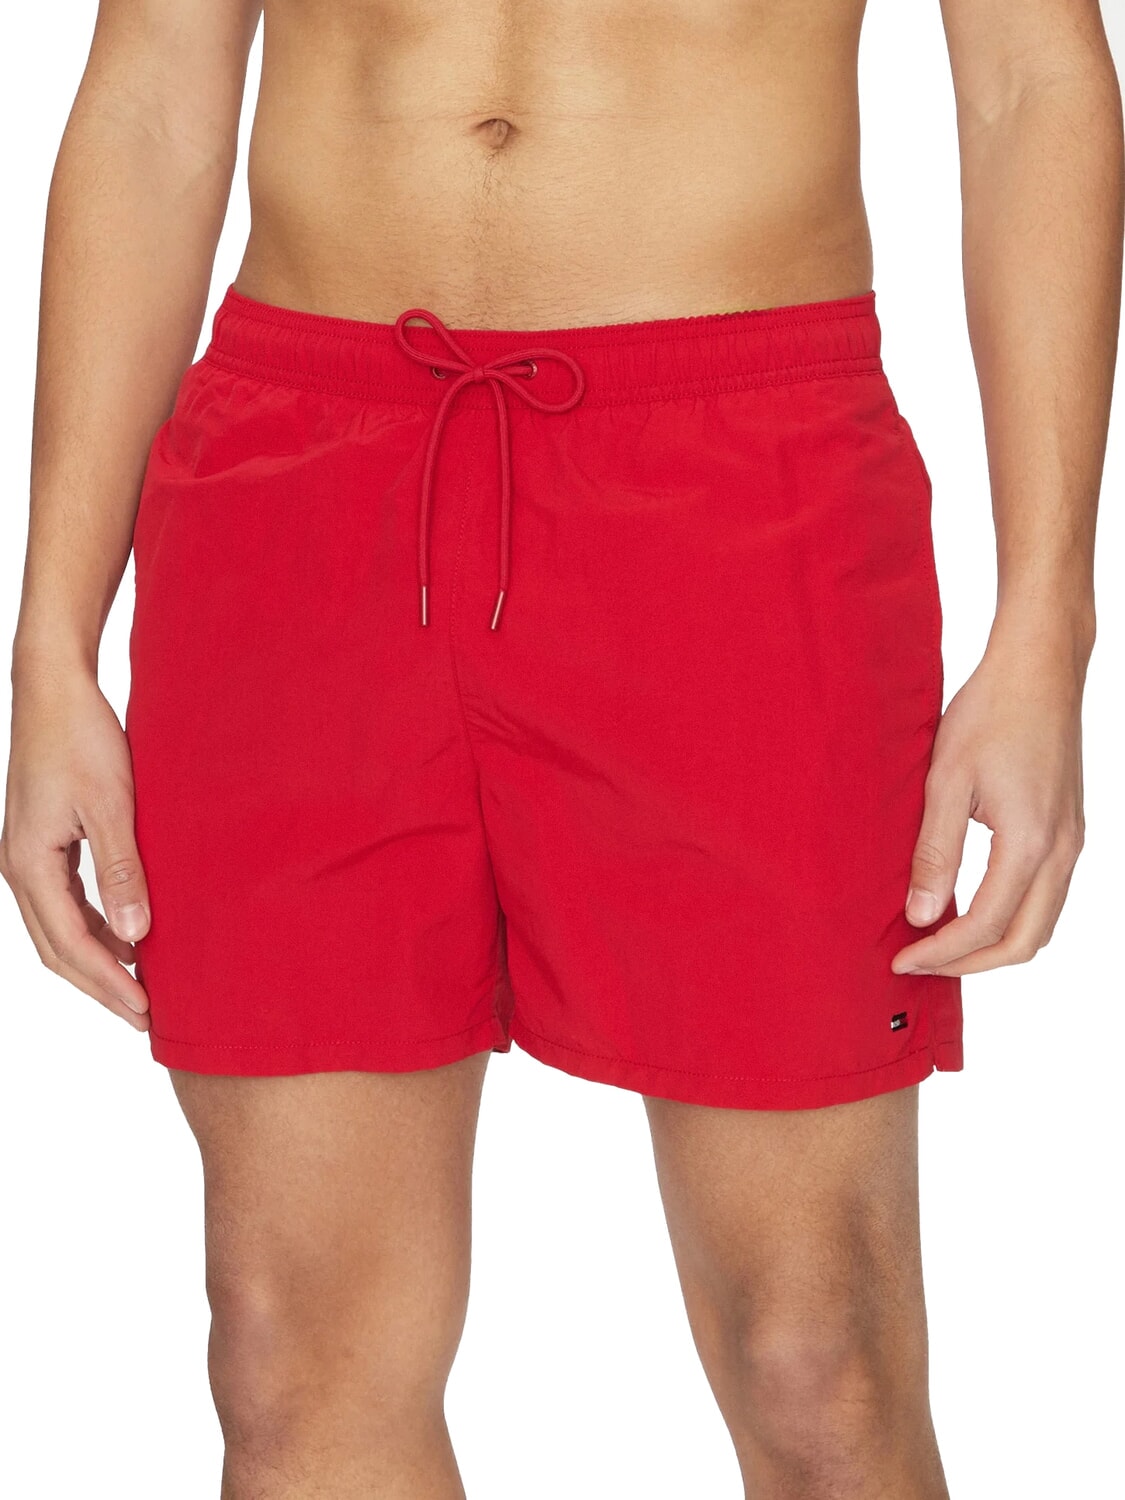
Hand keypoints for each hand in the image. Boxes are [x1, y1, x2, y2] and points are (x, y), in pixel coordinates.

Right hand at [1, 664, 150, 1027]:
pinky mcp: (40, 845)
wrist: (54, 690)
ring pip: (58, 930)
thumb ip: (123, 871)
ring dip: (98, 961)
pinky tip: (128, 937)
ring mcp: (26, 857)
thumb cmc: (82, 738)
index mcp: (30, 865)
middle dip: (101, 986)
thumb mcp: (112, 805)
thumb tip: (135, 935)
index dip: (109, 983)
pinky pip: (64, 904)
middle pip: (57, 949)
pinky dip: (94, 929)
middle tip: (146, 1018)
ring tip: (141, 987)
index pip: (70, 945)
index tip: (145, 1011)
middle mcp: (20, 868)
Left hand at [891, 621, 1087, 976]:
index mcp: (1029, 842)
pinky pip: (1046, 897)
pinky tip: (970, 906)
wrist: (1039, 669)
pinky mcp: (1069, 831)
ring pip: (1040, 924)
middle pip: (1024, 942)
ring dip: (993, 944)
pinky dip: (1011, 917)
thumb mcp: (946, 781)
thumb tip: (921, 915)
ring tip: (939, 940)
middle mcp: (1061, 851)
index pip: (986, 926)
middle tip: (919, 961)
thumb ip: (934, 853)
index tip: (902, 960)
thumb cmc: (990, 713)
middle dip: (969, 963)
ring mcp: (1072, 842)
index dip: (941, 953)